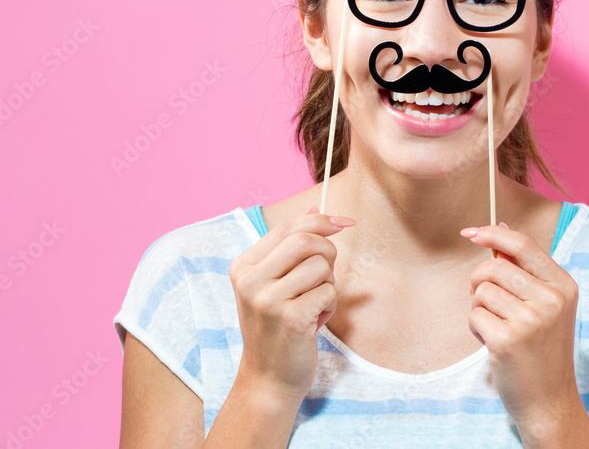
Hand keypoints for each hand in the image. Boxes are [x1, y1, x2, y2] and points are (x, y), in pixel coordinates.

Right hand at [229, 205, 354, 401]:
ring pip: (321, 266)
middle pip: (306, 240)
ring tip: (313, 306)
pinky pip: (328, 292)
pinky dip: (329, 305)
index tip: (345, 222)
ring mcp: (267, 299)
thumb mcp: (275, 284)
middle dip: (328, 252)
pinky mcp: (289, 318)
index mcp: (243, 266)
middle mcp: (249, 279)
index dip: (321, 220)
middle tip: (326, 276)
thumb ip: (290, 247)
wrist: (268, 380)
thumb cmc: (276, 329)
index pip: (288, 227)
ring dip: (328, 286)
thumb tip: (315, 207)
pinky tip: (315, 322)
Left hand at [460, 222, 581, 427]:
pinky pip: (474, 316)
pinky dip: (476, 328)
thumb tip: (500, 227)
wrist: (549, 400)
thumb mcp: (545, 305)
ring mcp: (532, 320)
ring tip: (497, 327)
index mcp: (564, 286)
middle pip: (494, 266)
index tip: (470, 232)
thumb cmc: (541, 349)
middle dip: (478, 280)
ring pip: (481, 291)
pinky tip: (493, 343)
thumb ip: (524, 269)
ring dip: (479, 308)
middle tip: (485, 302)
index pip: (524, 245)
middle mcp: (552, 300)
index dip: (493, 233)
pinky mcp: (509, 340)